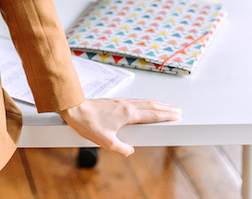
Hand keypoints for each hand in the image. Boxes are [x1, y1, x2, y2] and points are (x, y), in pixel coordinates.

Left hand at [58, 98, 179, 155]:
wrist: (74, 109)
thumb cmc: (88, 123)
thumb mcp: (106, 142)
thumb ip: (122, 148)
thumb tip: (130, 151)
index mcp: (128, 114)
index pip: (152, 114)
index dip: (166, 115)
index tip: (177, 115)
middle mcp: (126, 105)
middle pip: (151, 105)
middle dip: (165, 108)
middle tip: (177, 109)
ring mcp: (120, 102)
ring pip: (143, 101)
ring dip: (156, 103)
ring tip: (164, 105)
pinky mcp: (114, 101)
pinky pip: (135, 100)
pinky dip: (144, 101)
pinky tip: (143, 103)